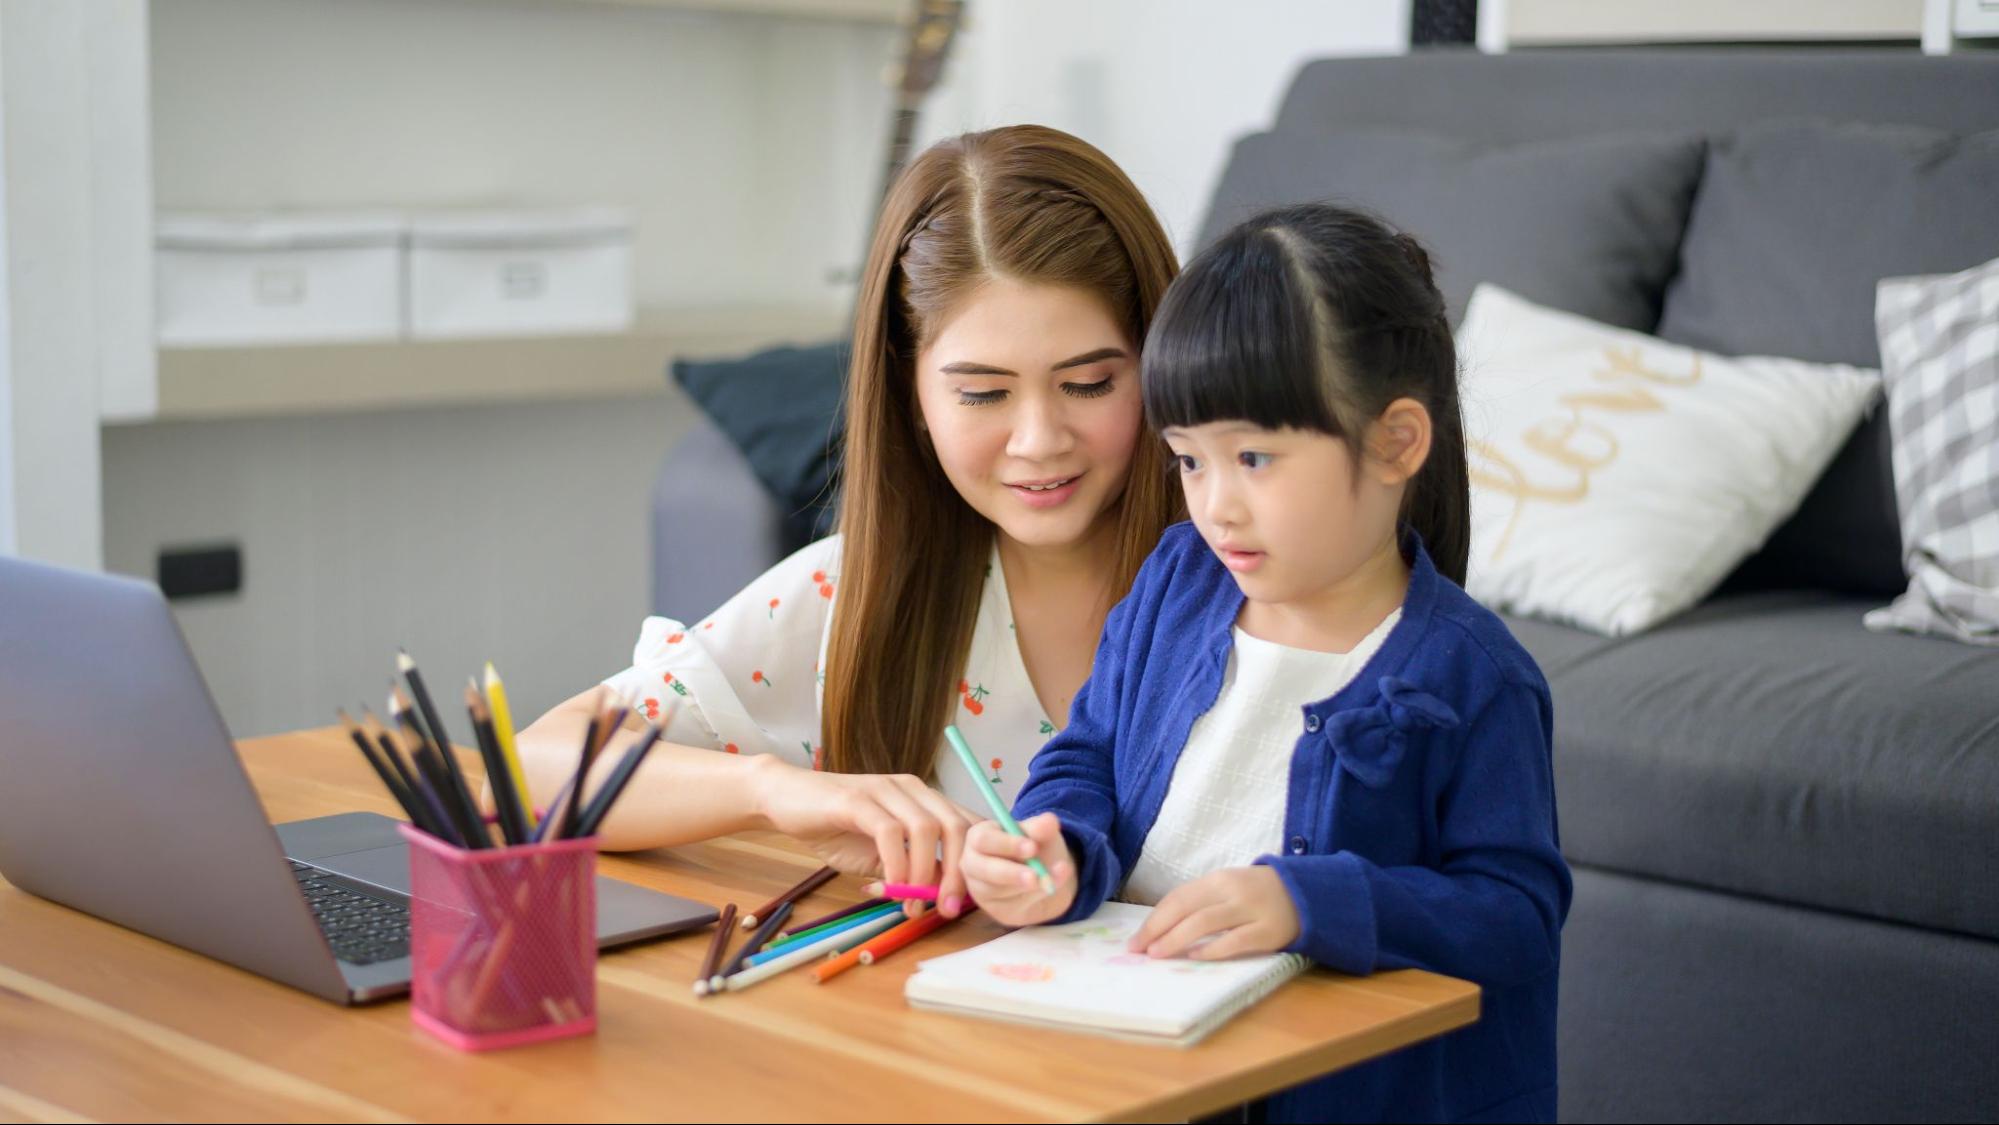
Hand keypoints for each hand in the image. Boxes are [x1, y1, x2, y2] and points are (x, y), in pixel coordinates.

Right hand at [751, 757, 977, 915]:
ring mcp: (884, 790)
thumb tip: (942, 895)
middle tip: (947, 908)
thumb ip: (911, 868)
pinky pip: (889, 832)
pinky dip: (897, 864)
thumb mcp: (881, 854)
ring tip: (913, 904)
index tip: (970, 898)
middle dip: (958, 872)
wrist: (787, 801)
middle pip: (955, 825)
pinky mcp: (856, 800)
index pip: (966, 823)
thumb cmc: (836, 828)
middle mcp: (911, 789)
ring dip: (925, 873)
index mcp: (923, 799)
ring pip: (927, 828)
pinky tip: (891, 888)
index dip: (976, 860)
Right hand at [961, 813, 1075, 926]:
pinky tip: (1048, 889)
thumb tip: (1050, 820)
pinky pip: (1011, 905)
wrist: (1043, 875)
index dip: (1008, 844)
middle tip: (1035, 876)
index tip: (1033, 847)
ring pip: (998, 890)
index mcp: (979, 837)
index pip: (984, 840)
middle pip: (984, 869)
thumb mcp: (1040, 834)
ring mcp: (980, 888)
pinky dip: (1034, 897)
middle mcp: (973, 863)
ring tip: (1050, 880)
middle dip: (1011, 873)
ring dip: (1028, 887)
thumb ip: (1041, 828)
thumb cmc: (1034, 847)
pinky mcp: (993, 908)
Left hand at [1128, 866, 1299, 959]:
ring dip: (1177, 939)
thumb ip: (1199, 904)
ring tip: (1158, 954)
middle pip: (1186, 909)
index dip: (1153, 919)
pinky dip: (1213, 949)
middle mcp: (1231, 891)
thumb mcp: (1227, 889)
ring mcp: (1251, 910)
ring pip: (1206, 923)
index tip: (1135, 940)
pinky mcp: (1268, 931)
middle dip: (1158, 930)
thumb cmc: (1255, 895)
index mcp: (1217, 880)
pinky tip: (1195, 957)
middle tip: (1138, 950)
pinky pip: (1235, 941)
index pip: (1177, 898)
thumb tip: (1159, 929)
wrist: (1304, 894)